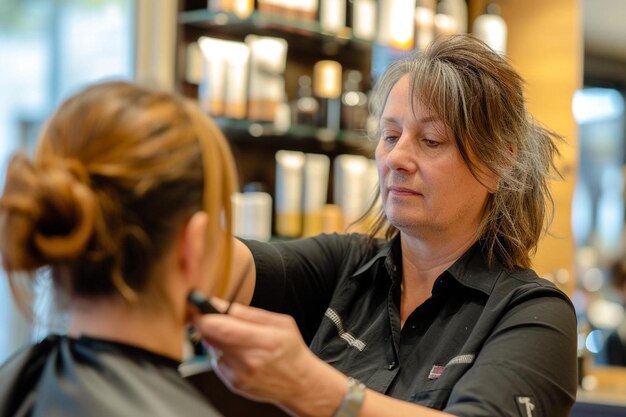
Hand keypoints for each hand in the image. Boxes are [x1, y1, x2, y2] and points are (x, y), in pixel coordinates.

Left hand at [192, 303, 345, 415]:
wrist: (299, 383)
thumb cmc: (291, 350)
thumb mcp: (280, 323)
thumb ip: (248, 313)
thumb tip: (220, 305)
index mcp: (262, 341)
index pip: (219, 327)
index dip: (202, 314)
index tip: (197, 305)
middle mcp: (248, 361)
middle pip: (209, 337)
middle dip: (207, 323)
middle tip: (214, 315)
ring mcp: (238, 375)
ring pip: (211, 348)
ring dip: (216, 338)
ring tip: (236, 337)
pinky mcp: (233, 384)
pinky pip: (217, 361)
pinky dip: (222, 353)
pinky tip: (239, 352)